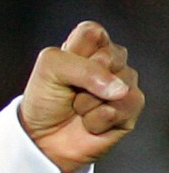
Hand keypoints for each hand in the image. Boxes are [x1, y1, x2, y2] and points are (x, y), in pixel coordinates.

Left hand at [20, 21, 144, 172]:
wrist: (41, 139)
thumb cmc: (44, 101)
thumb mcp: (48, 69)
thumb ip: (82, 67)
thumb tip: (120, 88)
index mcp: (90, 45)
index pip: (92, 32)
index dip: (74, 53)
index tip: (61, 69)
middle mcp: (111, 61)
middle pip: (109, 58)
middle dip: (81, 80)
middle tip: (70, 92)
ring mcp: (124, 83)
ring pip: (117, 85)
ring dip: (88, 103)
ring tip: (78, 109)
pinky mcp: (131, 108)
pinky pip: (122, 107)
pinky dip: (97, 120)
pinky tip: (90, 123)